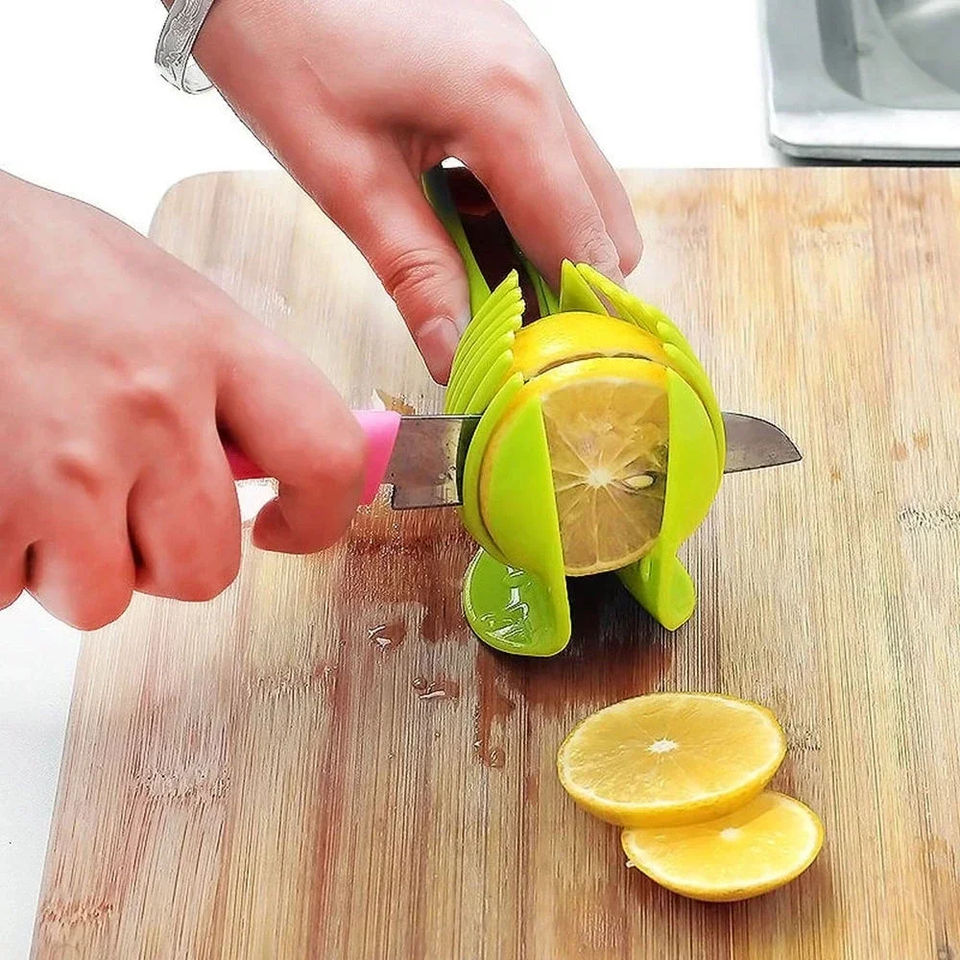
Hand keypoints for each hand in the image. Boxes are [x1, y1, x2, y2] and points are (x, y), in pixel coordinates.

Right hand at [0, 172, 364, 629]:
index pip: (324, 456)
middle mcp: (151, 407)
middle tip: (130, 514)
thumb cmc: (31, 262)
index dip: (318, 517)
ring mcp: (67, 465)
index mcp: (210, 341)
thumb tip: (265, 460)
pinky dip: (2, 558)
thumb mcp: (158, 295)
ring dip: (74, 566)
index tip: (283, 527)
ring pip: (103, 599)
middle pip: (206, 570)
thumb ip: (224, 381)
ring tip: (43, 490)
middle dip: (166, 561)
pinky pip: (9, 591)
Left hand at [195, 0, 641, 381]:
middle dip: (564, 286)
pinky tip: (463, 223)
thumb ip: (415, 274)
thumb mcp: (347, 179)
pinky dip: (522, 208)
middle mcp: (542, 82)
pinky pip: (548, 157)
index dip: (569, 318)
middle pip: (603, 220)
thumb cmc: (287, 44)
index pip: (581, 242)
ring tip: (472, 279)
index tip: (541, 369)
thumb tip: (458, 355)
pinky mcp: (509, 67)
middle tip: (503, 330)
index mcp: (511, 108)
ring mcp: (531, 68)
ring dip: (542, 247)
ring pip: (582, 190)